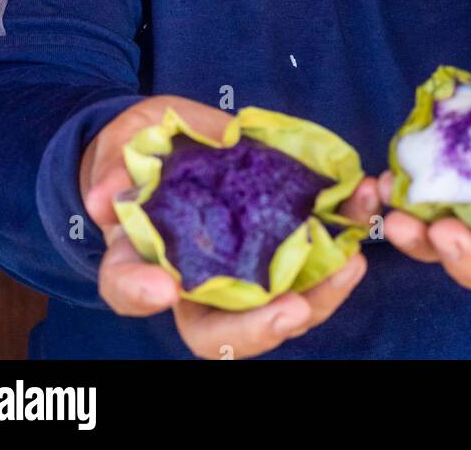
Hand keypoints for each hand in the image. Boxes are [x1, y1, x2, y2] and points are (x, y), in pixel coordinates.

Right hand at [80, 95, 374, 357]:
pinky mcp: (275, 250)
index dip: (140, 293)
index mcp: (137, 253)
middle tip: (293, 310)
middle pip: (213, 332)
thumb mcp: (129, 138)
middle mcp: (188, 280)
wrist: (171, 144)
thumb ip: (120, 162)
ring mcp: (235, 272)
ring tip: (352, 263)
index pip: (126, 288)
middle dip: (257, 329)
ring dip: (319, 294)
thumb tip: (110, 193)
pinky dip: (337, 253)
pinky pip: (306, 270)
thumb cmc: (143, 147)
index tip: (162, 288)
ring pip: (272, 310)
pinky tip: (360, 218)